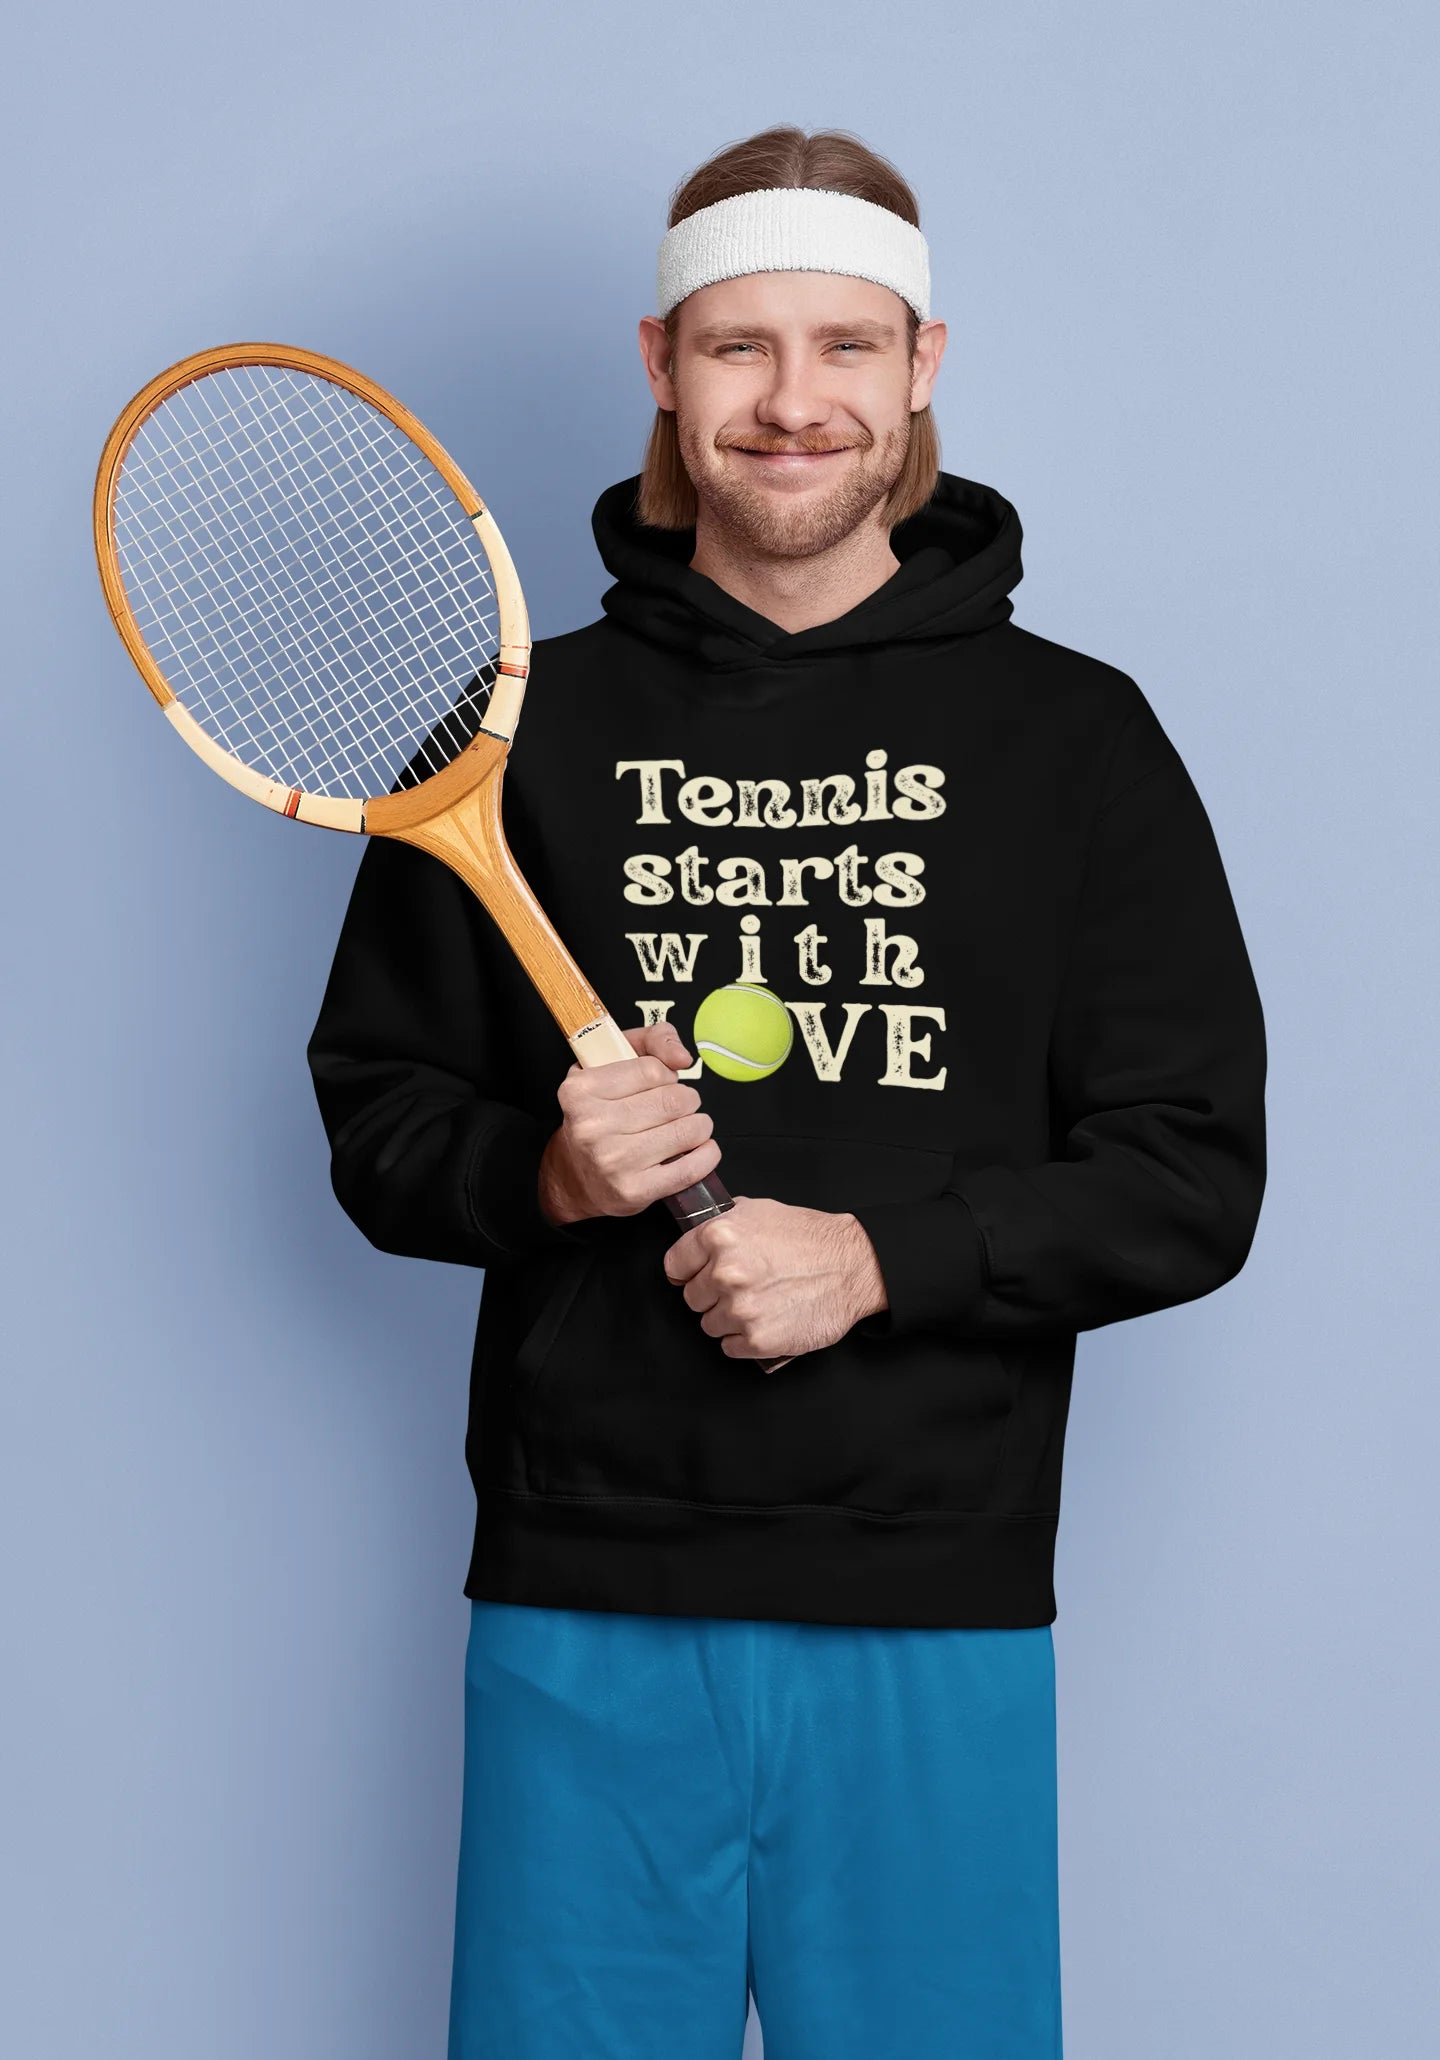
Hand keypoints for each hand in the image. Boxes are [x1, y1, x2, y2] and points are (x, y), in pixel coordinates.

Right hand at [537, 1022, 720, 1224]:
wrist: (575, 1175)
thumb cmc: (599, 1115)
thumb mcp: (611, 1064)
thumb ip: (651, 1041)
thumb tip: (682, 1058)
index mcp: (581, 1090)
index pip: (654, 1070)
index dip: (667, 1076)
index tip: (660, 1084)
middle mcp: (592, 1125)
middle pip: (674, 1101)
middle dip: (687, 1101)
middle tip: (679, 1107)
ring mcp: (613, 1161)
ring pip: (687, 1131)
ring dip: (699, 1126)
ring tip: (687, 1128)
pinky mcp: (634, 1190)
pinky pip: (690, 1168)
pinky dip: (706, 1155)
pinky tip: (700, 1149)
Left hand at [662, 1196, 888, 1361]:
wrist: (852, 1266)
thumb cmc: (809, 1238)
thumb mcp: (759, 1211)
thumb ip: (723, 1222)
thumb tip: (698, 1231)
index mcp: (718, 1237)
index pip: (674, 1265)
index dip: (688, 1270)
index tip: (698, 1273)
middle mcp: (725, 1274)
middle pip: (691, 1297)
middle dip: (712, 1294)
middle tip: (742, 1287)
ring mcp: (740, 1310)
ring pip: (709, 1324)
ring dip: (728, 1318)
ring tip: (759, 1303)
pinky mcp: (757, 1340)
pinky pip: (730, 1347)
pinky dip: (744, 1339)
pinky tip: (766, 1320)